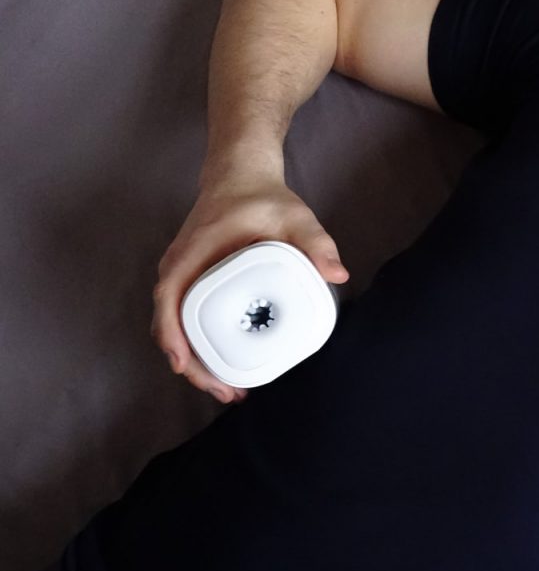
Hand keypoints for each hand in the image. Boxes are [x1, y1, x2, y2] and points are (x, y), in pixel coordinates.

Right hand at [151, 175, 348, 402]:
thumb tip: (338, 274)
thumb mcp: (295, 217)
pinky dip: (201, 347)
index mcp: (190, 256)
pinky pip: (187, 321)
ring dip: (197, 362)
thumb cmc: (261, 197)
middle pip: (169, 327)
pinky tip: (225, 366)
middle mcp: (178, 270)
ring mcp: (183, 278)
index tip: (185, 365)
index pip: (169, 302)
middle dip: (193, 366)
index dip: (173, 337)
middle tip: (229, 394)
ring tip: (231, 392)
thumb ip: (317, 242)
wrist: (241, 176)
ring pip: (177, 329)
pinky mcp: (193, 283)